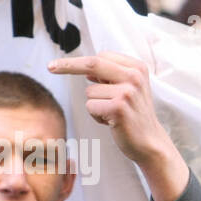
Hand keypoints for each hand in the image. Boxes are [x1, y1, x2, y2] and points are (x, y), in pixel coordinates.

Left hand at [48, 52, 188, 200]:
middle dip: (68, 65)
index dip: (79, 62)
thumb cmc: (134, 116)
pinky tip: (111, 123)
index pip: (101, 56)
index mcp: (137, 67)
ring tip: (113, 115)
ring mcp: (127, 91)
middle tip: (49, 67)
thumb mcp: (127, 90)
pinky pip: (91, 106)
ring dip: (95, 105)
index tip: (60, 64)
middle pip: (92, 64)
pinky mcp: (119, 108)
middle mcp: (134, 76)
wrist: (150, 143)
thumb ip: (110, 77)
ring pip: (90, 91)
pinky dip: (96, 116)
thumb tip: (86, 71)